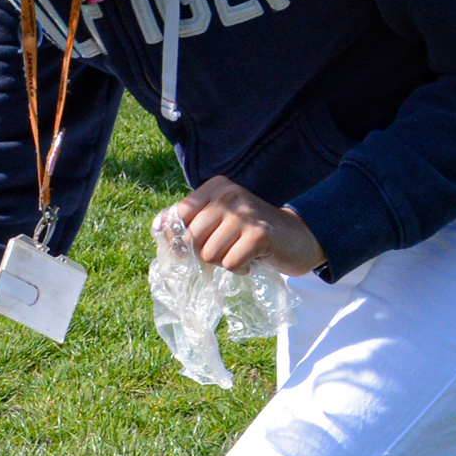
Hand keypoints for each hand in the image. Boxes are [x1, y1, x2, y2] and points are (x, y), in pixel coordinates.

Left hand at [162, 178, 322, 276]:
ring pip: (209, 254)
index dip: (178, 239)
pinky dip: (240, 269)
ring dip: (224, 262)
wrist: (298, 236)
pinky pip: (231, 264)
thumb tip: (158, 229)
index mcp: (215, 187)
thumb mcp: (219, 219)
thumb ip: (189, 221)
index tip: (194, 247)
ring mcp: (245, 213)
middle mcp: (229, 194)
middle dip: (204, 253)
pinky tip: (253, 258)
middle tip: (225, 250)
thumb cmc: (249, 232)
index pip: (177, 216)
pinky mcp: (260, 234)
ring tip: (241, 252)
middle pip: (191, 239)